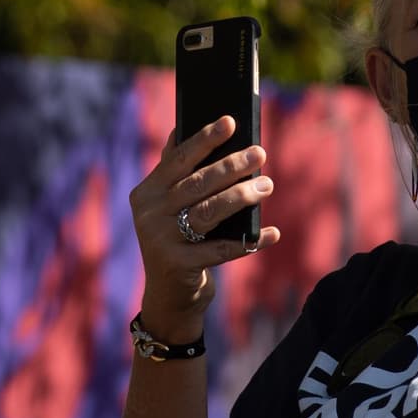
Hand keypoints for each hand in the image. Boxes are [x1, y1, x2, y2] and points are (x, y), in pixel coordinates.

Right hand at [128, 117, 278, 341]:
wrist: (168, 295)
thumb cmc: (177, 235)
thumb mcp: (169, 204)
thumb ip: (176, 168)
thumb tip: (189, 124)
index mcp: (146, 193)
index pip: (179, 159)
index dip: (206, 139)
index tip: (231, 121)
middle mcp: (149, 215)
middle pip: (198, 183)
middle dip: (232, 166)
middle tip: (260, 153)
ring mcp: (161, 242)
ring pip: (209, 212)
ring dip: (242, 196)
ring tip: (267, 185)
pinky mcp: (178, 267)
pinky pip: (220, 250)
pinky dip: (248, 241)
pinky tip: (271, 233)